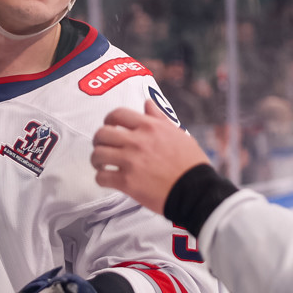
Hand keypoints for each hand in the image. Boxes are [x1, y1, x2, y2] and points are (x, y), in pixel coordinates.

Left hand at [91, 100, 210, 213]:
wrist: (195, 190)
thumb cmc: (190, 163)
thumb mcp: (179, 134)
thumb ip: (160, 118)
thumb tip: (148, 103)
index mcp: (149, 126)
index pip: (117, 114)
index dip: (109, 120)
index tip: (110, 127)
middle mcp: (137, 141)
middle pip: (102, 134)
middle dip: (99, 141)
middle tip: (104, 147)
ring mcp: (130, 161)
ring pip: (97, 155)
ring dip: (97, 160)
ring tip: (103, 165)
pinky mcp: (126, 182)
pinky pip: (101, 177)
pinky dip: (101, 178)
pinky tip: (109, 179)